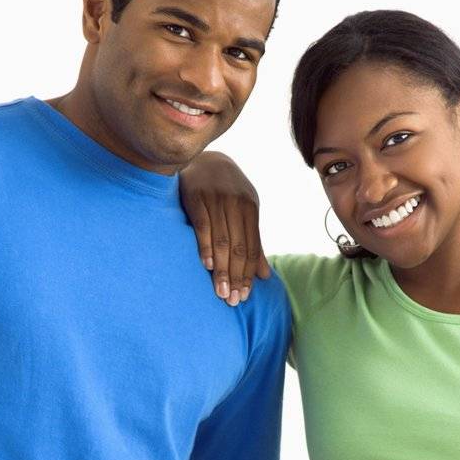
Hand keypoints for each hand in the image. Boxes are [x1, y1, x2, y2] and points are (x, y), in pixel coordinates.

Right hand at [178, 151, 270, 304]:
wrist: (203, 158)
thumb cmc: (226, 192)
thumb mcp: (244, 212)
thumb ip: (253, 243)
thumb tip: (264, 276)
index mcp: (250, 208)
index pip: (251, 248)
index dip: (248, 274)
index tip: (244, 296)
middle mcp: (235, 203)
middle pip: (237, 247)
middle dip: (236, 276)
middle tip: (232, 300)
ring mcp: (215, 199)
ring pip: (221, 240)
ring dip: (222, 269)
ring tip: (221, 291)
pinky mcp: (195, 196)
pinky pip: (202, 225)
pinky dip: (206, 246)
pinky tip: (208, 265)